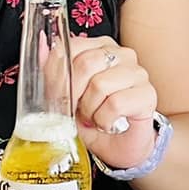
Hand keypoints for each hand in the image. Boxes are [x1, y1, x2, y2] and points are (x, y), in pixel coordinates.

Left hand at [63, 35, 159, 170]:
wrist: (118, 147)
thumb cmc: (93, 118)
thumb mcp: (65, 94)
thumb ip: (52, 67)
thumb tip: (40, 42)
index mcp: (101, 47)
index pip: (72, 46)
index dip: (58, 74)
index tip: (59, 95)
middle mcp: (122, 55)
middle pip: (85, 63)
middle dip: (73, 94)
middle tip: (76, 110)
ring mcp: (138, 73)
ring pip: (99, 84)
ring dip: (90, 110)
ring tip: (94, 117)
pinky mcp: (147, 94)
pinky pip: (115, 104)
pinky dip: (104, 120)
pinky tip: (107, 123)